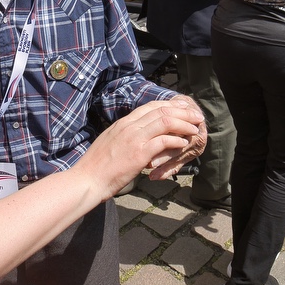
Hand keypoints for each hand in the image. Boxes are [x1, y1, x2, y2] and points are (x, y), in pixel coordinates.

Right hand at [72, 100, 204, 199]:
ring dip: (184, 125)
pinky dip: (176, 140)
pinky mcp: (139, 154)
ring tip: (195, 129)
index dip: (170, 106)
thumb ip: (124, 136)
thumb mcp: (110, 142)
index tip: (183, 109)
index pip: (150, 106)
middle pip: (161, 111)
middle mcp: (129, 126)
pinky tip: (183, 143)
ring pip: (165, 122)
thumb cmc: (97, 166)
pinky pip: (163, 141)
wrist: (87, 179)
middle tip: (197, 116)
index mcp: (123, 123)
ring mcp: (134, 138)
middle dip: (182, 112)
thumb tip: (138, 136)